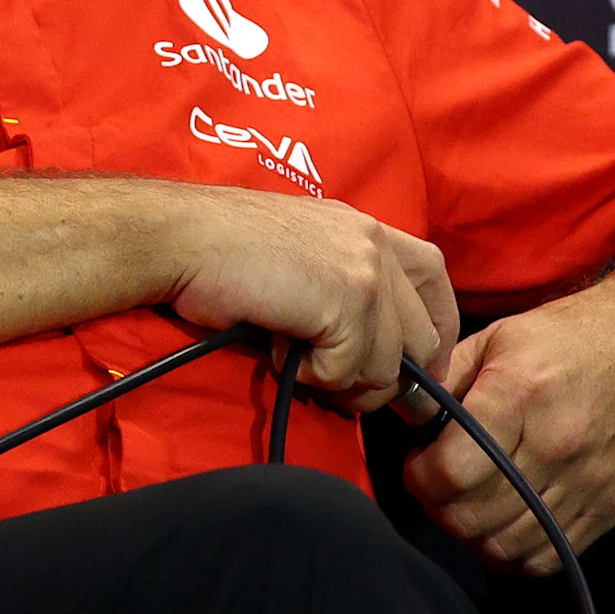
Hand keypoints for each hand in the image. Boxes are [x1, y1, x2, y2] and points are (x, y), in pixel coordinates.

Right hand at [158, 184, 459, 409]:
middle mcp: (375, 244)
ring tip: (293, 358)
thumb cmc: (220, 250)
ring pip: (390, 365)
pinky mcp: (347, 302)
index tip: (406, 365)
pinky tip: (277, 351)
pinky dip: (313, 376)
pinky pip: (351, 370)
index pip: (435, 278)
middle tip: (339, 386)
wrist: (180, 237)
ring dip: (343, 380)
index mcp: (366, 227)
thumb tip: (369, 353)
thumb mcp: (299, 253)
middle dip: (387, 377)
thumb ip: (340, 284)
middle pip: (423, 337)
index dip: (431, 330)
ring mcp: (366, 272)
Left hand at [403, 271, 614, 574]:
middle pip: (474, 516)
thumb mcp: (498, 337)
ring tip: (468, 505)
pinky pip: (550, 556)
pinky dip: (515, 553)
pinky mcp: (611, 507)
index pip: (452, 471)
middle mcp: (555, 446)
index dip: (420, 476)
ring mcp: (588, 483)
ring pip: (508, 545)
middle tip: (439, 487)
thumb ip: (447, 380)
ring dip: (473, 535)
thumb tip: (407, 419)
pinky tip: (503, 525)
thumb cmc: (570, 336)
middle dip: (439, 507)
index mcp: (519, 396)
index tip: (418, 463)